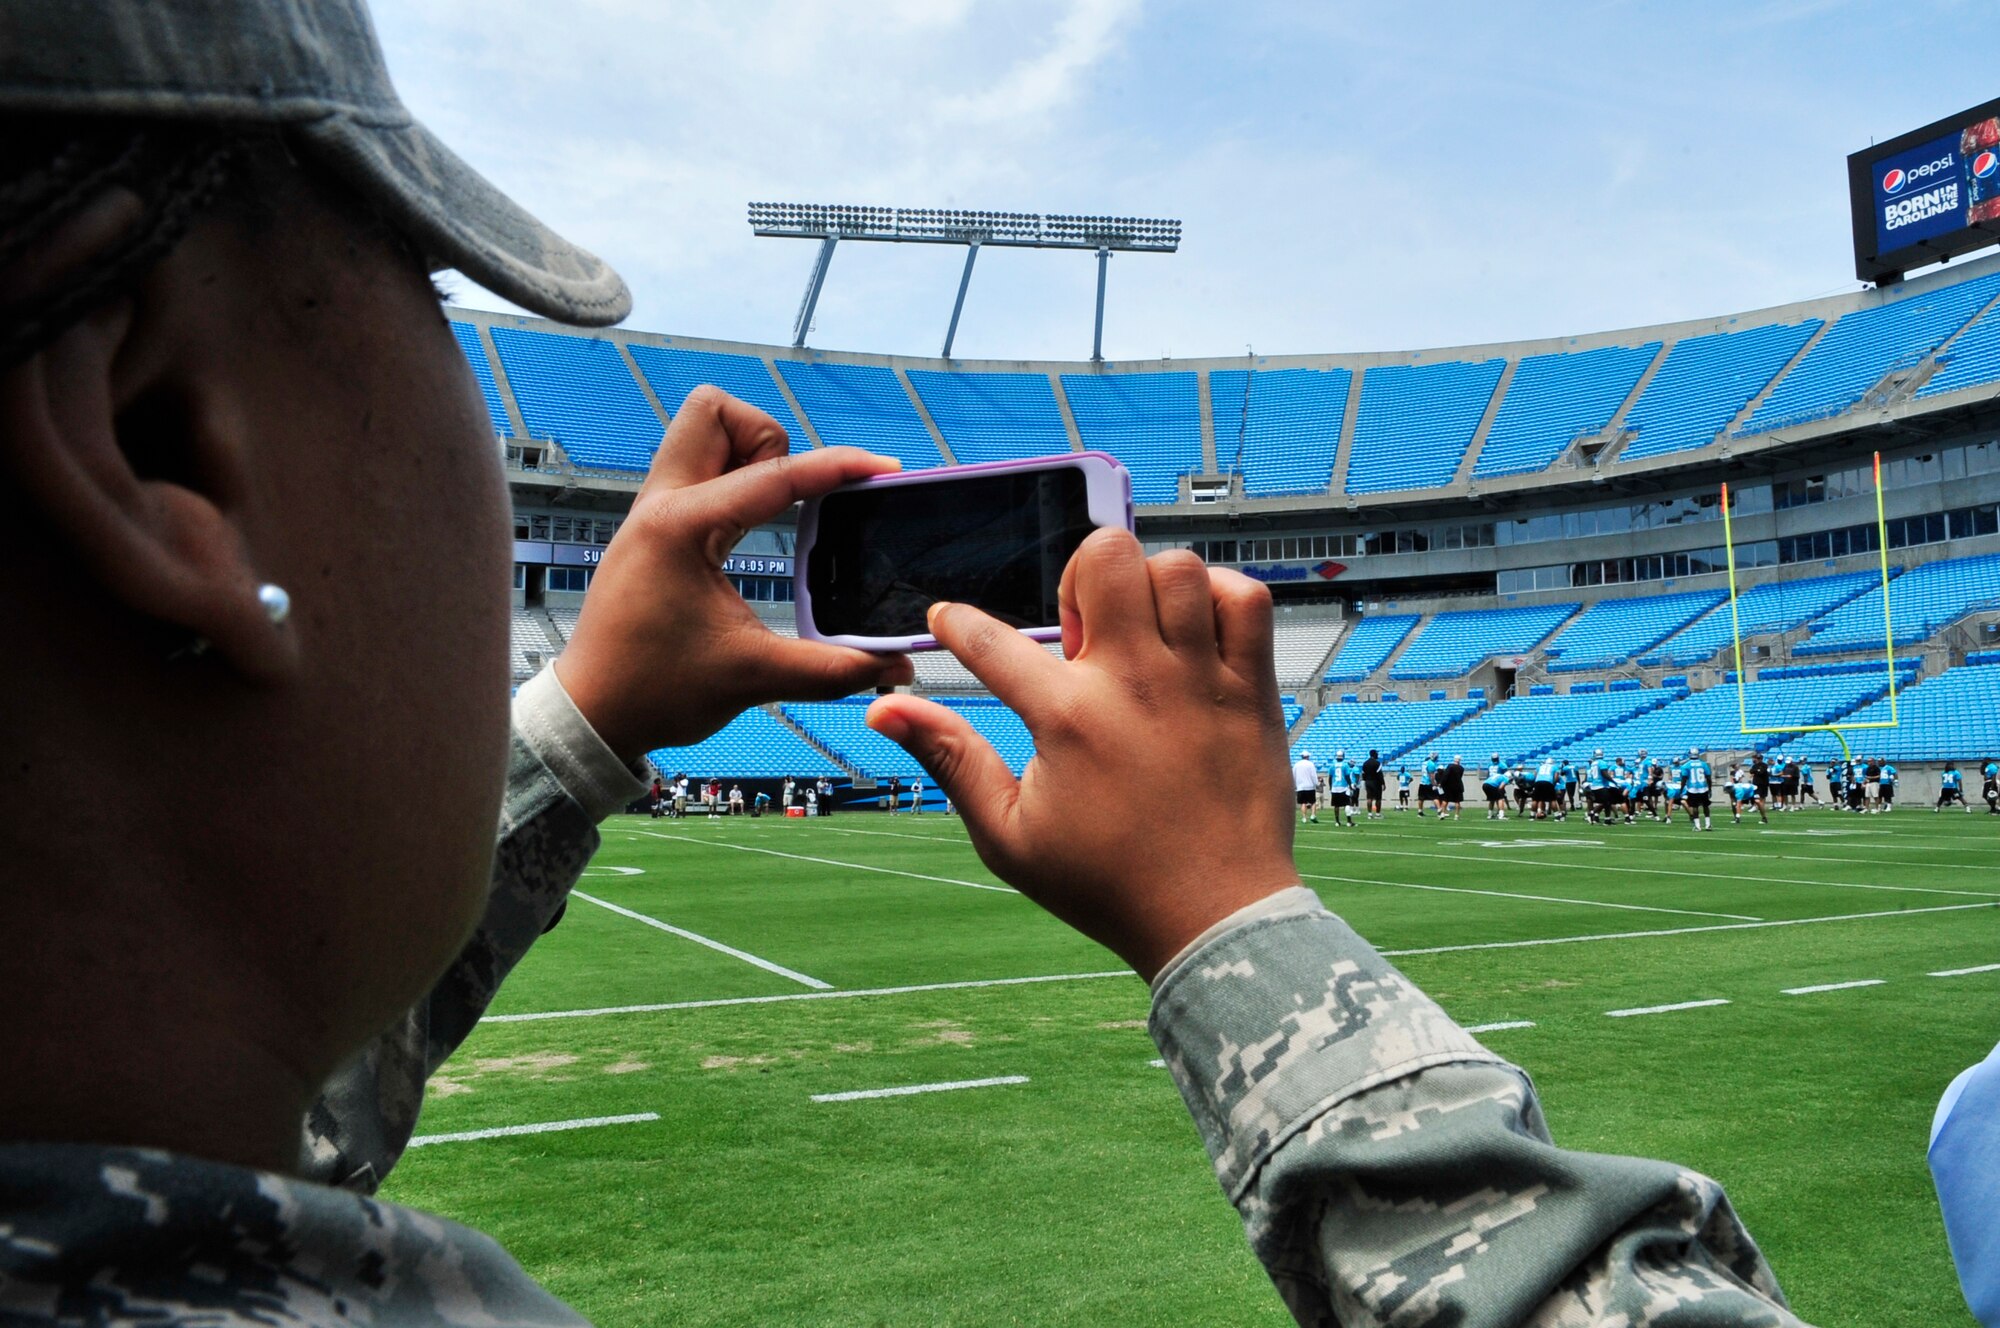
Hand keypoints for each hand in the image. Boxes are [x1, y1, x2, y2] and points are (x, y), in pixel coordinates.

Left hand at [556, 386, 912, 761]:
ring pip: (701, 434)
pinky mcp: (653, 531)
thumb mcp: (755, 678)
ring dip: (747, 454)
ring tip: (777, 509)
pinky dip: (733, 482)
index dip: (839, 467)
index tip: (884, 470)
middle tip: (797, 492)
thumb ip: (834, 669)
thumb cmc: (654, 692)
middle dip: (769, 437)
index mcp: (682, 528)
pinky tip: (756, 525)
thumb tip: (896, 664)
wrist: (592, 716)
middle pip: (715, 412)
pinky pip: (698, 474)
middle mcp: (661, 505)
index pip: (775, 474)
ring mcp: (652, 513)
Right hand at [865, 530, 1299, 979]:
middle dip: (1080, 578)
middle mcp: (1136, 682)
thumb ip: (949, 760)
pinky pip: (1244, 598)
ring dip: (1148, 588)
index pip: (992, 640)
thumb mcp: (1008, 835)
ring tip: (1140, 638)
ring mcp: (1200, 679)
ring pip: (1175, 567)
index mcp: (1068, 718)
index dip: (959, 624)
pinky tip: (1193, 639)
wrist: (1214, 918)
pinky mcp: (1251, 688)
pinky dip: (1218, 599)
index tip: (952, 622)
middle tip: (1084, 635)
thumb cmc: (1111, 885)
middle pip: (1104, 556)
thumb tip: (885, 711)